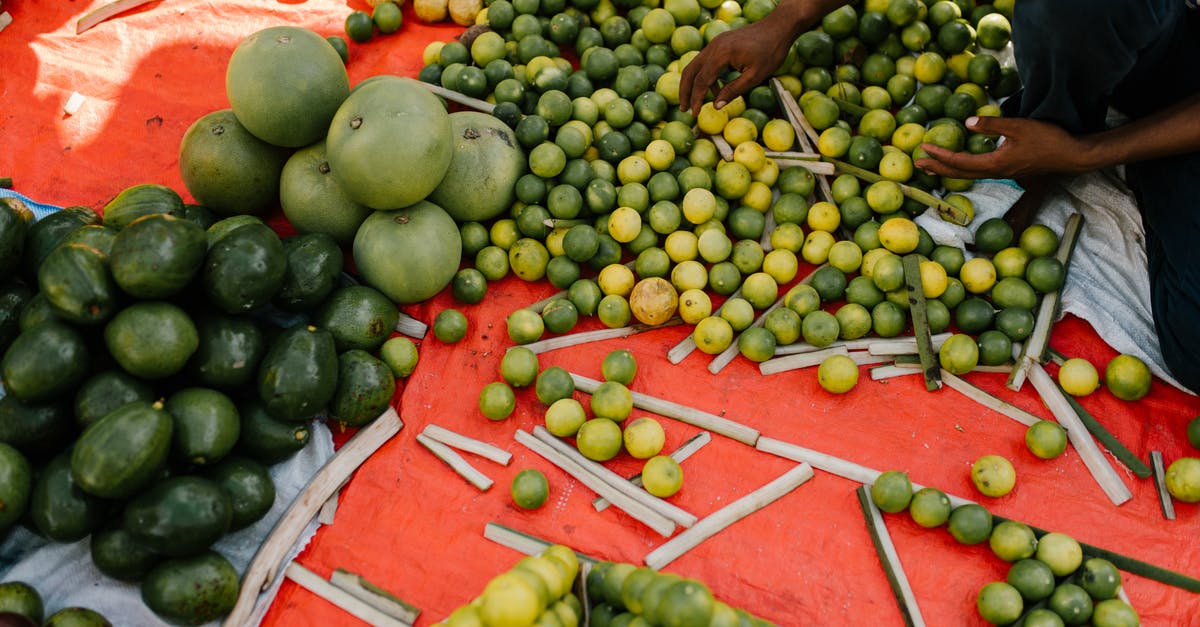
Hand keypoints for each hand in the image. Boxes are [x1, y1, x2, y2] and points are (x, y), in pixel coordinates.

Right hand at [678, 21, 795, 116]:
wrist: (778, 27)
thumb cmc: (771, 52)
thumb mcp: (755, 76)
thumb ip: (734, 90)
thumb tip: (715, 106)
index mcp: (722, 54)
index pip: (702, 80)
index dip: (696, 99)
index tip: (693, 114)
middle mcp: (714, 46)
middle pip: (690, 71)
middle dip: (685, 91)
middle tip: (683, 109)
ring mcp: (716, 43)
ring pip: (695, 65)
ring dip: (693, 84)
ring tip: (697, 102)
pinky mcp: (720, 43)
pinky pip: (706, 61)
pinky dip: (705, 76)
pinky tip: (715, 89)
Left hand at [915, 116, 1092, 179]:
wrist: (1071, 155)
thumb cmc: (1048, 139)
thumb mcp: (1019, 127)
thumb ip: (992, 125)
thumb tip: (967, 123)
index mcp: (994, 164)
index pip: (960, 162)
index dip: (940, 157)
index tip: (924, 150)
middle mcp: (995, 172)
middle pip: (959, 173)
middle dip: (938, 168)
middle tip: (918, 164)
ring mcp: (1002, 173)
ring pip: (969, 174)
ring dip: (949, 170)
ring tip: (933, 166)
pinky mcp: (1009, 169)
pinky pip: (979, 171)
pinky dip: (964, 168)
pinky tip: (962, 163)